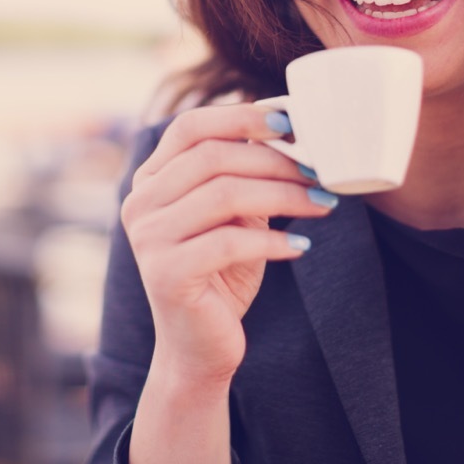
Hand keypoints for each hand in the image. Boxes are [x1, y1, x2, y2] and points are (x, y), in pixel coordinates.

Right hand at [121, 103, 336, 384]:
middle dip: (275, 160)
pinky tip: (300, 247)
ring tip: (323, 204)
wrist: (198, 348)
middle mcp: (140, 203)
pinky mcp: (166, 273)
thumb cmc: (221, 274)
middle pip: (212, 157)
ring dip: (284, 196)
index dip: (240, 116)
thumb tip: (290, 131)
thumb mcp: (235, 216)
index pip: (189, 127)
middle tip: (320, 171)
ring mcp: (148, 238)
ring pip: (224, 195)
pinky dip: (272, 241)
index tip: (290, 122)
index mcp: (151, 180)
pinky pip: (228, 242)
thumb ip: (246, 176)